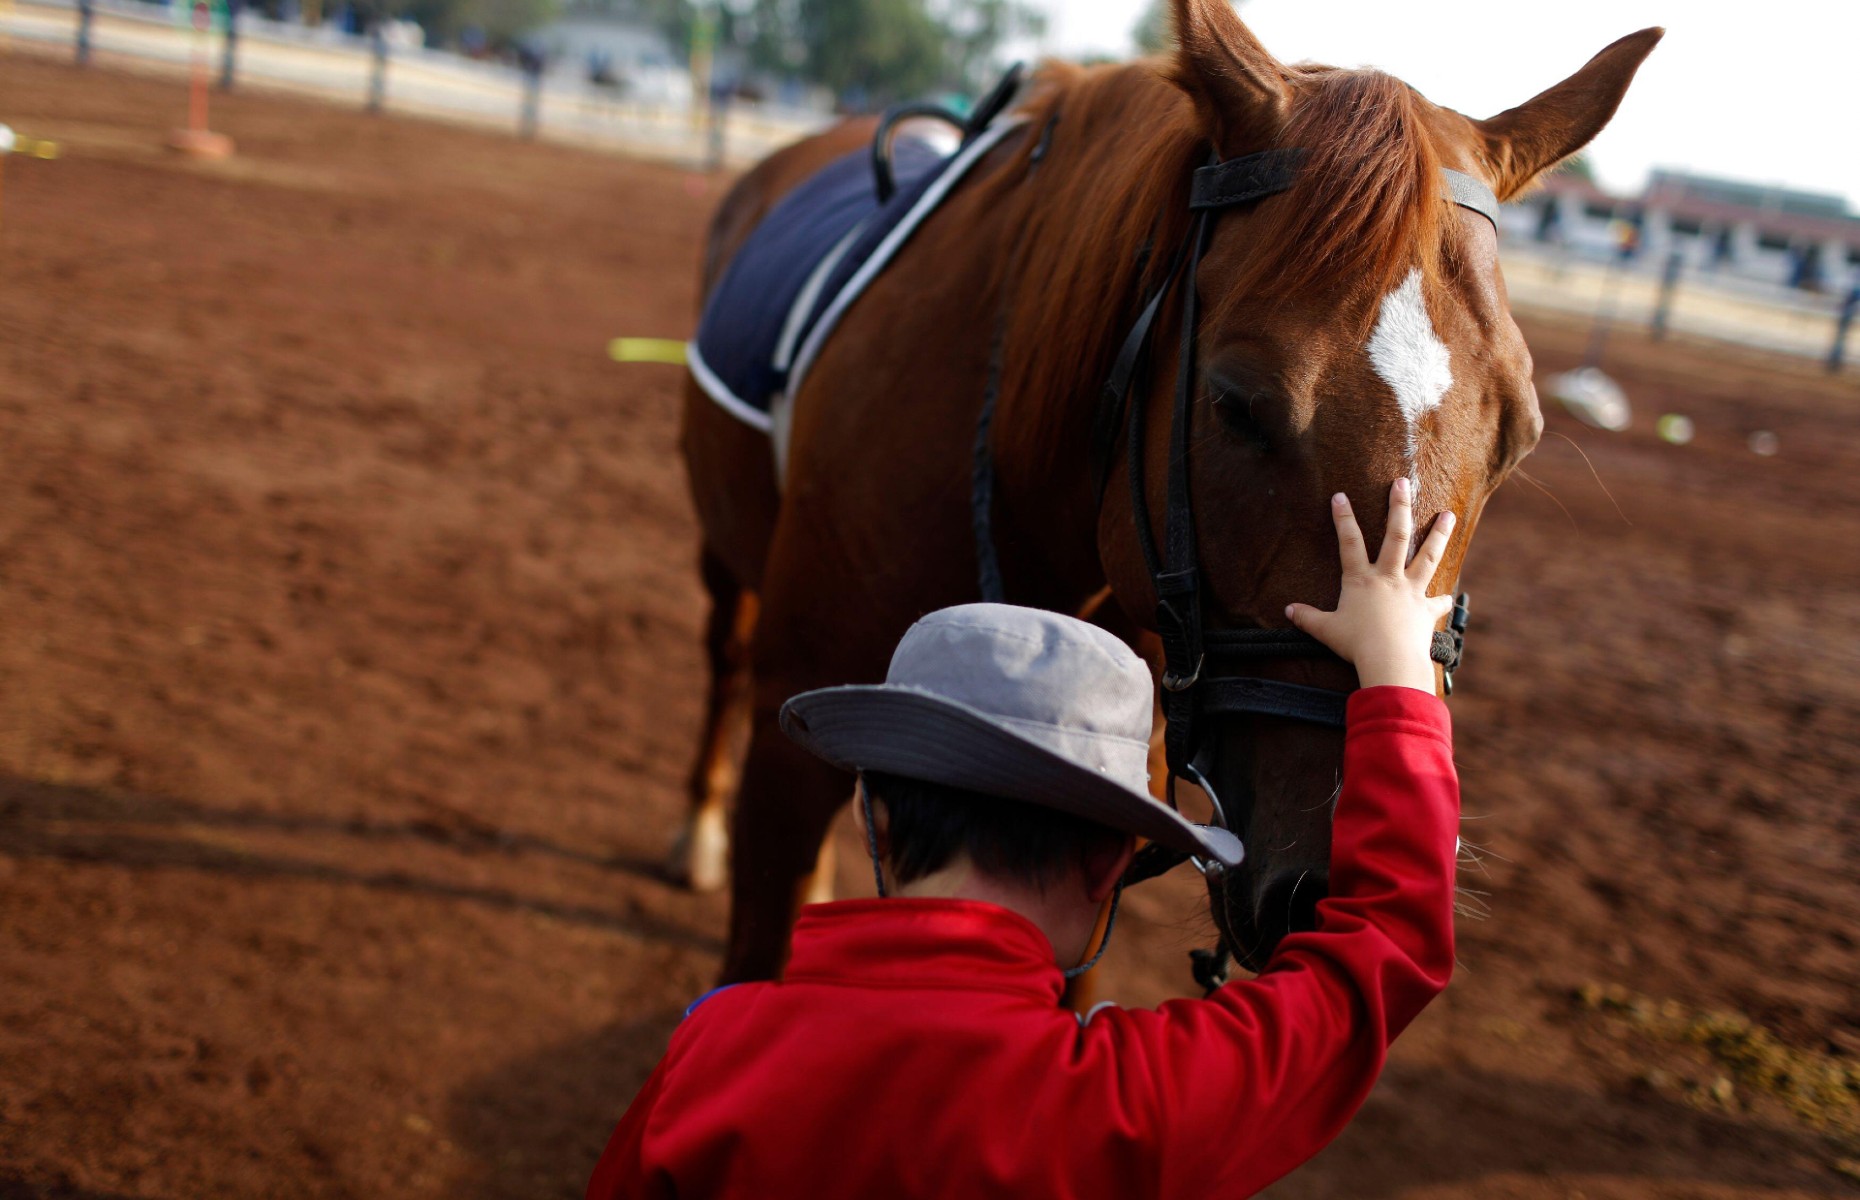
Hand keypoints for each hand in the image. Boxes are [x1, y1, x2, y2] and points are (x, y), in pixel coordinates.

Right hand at [1285, 478, 1455, 693]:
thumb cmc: (1356, 644)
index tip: (1340, 495)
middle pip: (1396, 535)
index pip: (1349, 542)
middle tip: (1403, 484)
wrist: (1389, 660)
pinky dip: (1442, 600)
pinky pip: (1437, 602)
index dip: (1343, 518)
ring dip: (1439, 534)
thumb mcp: (1326, 630)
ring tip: (1449, 515)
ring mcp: (1410, 591)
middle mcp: (1388, 578)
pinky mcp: (1426, 610)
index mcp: (1361, 580)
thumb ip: (1308, 618)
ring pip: (1427, 556)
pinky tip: (1448, 597)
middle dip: (1399, 507)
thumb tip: (1288, 610)